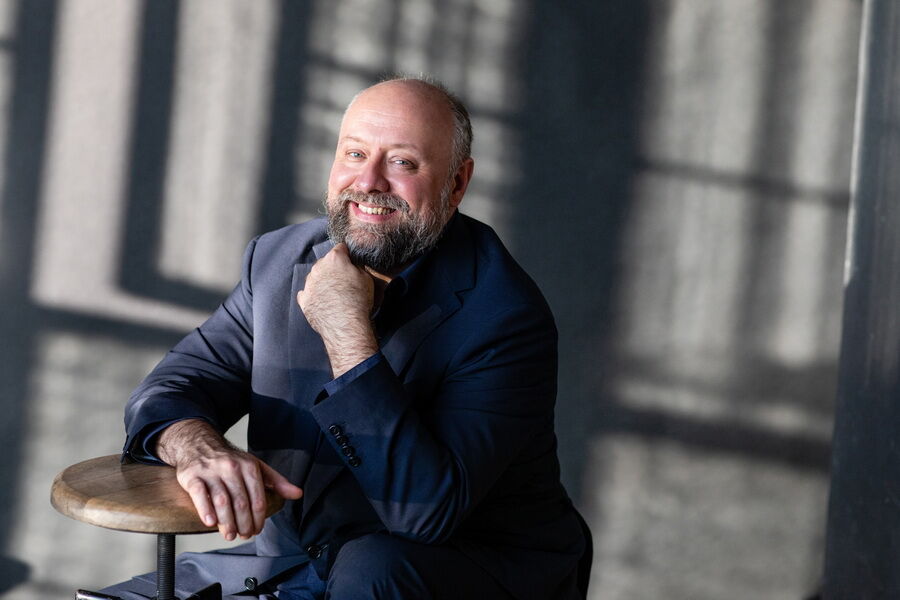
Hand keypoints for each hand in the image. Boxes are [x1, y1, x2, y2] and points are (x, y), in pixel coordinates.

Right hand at [156, 419, 302, 540]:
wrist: (199, 444)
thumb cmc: (231, 460)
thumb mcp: (256, 466)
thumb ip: (277, 481)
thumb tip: (298, 494)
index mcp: (249, 467)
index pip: (258, 498)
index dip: (259, 518)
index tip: (257, 530)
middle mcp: (231, 468)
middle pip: (241, 502)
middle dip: (244, 523)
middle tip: (244, 535)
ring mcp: (211, 472)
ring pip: (222, 500)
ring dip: (227, 522)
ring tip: (229, 535)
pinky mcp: (192, 476)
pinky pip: (199, 494)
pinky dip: (205, 509)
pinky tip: (210, 522)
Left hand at [297, 243, 378, 377]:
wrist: (345, 325)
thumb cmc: (359, 299)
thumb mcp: (366, 278)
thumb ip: (357, 267)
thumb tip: (353, 265)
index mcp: (334, 259)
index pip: (340, 248)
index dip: (347, 254)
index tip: (351, 260)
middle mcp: (318, 268)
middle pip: (325, 262)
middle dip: (333, 268)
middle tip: (343, 279)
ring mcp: (309, 284)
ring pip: (314, 276)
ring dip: (322, 281)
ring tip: (333, 293)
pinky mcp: (304, 300)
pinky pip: (307, 293)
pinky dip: (313, 295)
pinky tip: (322, 301)